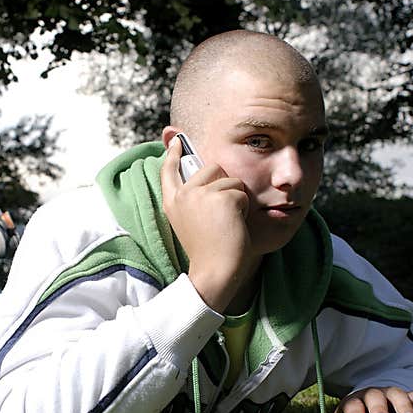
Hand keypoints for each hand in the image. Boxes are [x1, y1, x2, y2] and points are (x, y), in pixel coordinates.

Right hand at [161, 136, 258, 312]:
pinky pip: (241, 192)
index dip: (174, 153)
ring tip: (226, 223)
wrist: (214, 271)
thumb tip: (204, 174)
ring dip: (235, 199)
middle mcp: (182, 194)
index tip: (177, 140)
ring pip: (230, 179)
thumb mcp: (190, 221)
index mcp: (172, 201)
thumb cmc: (208, 251)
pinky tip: (233, 226)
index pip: (169, 169)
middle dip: (224, 185)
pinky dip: (243, 209)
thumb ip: (192, 199)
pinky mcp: (220, 197)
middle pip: (211, 167)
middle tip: (221, 215)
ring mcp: (199, 194)